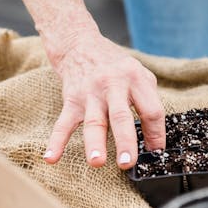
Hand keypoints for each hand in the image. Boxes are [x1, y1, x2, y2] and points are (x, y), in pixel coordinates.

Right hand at [42, 28, 165, 168]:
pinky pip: (63, 123)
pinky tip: (51, 158)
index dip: (156, 133)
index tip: (155, 152)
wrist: (80, 45)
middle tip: (127, 163)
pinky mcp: (71, 100)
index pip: (151, 110)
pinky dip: (56, 141)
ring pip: (93, 121)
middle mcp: (113, 85)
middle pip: (121, 116)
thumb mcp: (139, 74)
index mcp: (135, 79)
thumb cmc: (115, 66)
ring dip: (94, 143)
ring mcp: (90, 94)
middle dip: (125, 141)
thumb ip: (149, 101)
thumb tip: (155, 139)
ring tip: (97, 162)